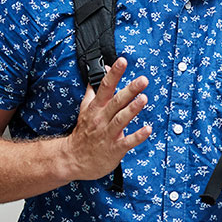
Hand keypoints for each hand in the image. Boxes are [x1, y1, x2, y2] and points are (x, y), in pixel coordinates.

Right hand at [63, 57, 150, 180]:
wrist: (72, 160)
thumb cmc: (84, 132)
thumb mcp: (87, 108)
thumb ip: (95, 89)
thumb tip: (105, 69)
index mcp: (96, 108)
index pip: (105, 87)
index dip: (115, 74)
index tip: (122, 61)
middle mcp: (102, 119)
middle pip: (116, 102)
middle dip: (129, 90)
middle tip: (142, 79)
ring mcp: (108, 134)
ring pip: (121, 119)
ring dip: (132, 109)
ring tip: (144, 98)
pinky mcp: (114, 148)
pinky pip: (127, 142)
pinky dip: (138, 136)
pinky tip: (148, 129)